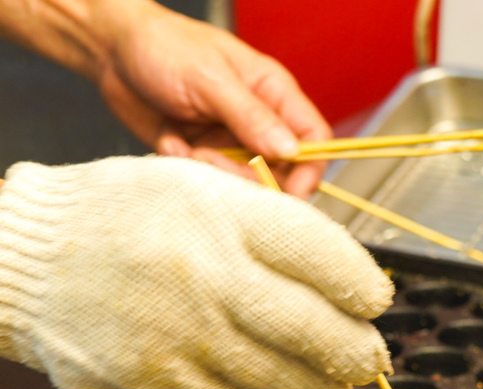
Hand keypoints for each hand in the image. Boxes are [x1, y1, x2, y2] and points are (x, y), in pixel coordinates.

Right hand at [0, 157, 392, 388]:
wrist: (20, 261)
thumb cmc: (121, 216)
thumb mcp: (196, 188)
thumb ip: (270, 227)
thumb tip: (344, 283)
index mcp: (217, 215)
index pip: (321, 254)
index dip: (363, 286)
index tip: (377, 300)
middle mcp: (202, 277)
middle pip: (313, 330)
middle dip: (358, 352)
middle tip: (374, 358)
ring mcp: (179, 337)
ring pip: (284, 382)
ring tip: (341, 386)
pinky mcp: (159, 384)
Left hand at [96, 0, 330, 196]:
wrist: (111, 51)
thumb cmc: (164, 46)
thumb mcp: (209, 78)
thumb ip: (251, 115)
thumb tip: (292, 151)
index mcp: (275, 94)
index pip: (314, 141)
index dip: (309, 170)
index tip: (289, 190)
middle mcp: (260, 123)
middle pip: (281, 173)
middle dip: (247, 177)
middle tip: (206, 157)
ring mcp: (232, 143)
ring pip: (244, 183)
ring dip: (212, 173)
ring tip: (181, 145)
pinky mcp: (204, 157)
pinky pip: (209, 182)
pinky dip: (186, 169)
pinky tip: (168, 140)